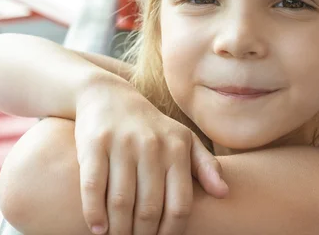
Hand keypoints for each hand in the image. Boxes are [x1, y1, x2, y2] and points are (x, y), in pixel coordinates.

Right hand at [74, 79, 228, 234]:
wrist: (107, 96)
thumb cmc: (150, 126)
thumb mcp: (183, 139)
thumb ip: (206, 165)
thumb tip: (224, 193)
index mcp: (177, 149)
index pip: (180, 205)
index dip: (171, 233)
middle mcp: (152, 146)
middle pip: (149, 209)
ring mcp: (122, 144)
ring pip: (121, 202)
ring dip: (119, 230)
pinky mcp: (94, 144)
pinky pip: (94, 187)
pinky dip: (94, 213)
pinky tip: (98, 228)